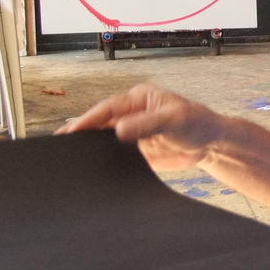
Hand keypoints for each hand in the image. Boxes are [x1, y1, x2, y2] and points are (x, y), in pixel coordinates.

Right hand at [57, 84, 226, 170]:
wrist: (210, 143)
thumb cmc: (196, 122)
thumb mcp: (173, 120)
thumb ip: (147, 125)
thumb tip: (119, 130)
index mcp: (137, 99)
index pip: (107, 109)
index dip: (88, 120)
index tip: (72, 131)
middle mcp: (130, 115)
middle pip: (100, 124)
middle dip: (81, 134)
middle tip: (59, 147)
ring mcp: (131, 134)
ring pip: (104, 141)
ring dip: (89, 149)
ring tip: (67, 159)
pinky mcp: (135, 151)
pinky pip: (115, 156)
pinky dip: (103, 162)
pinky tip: (90, 170)